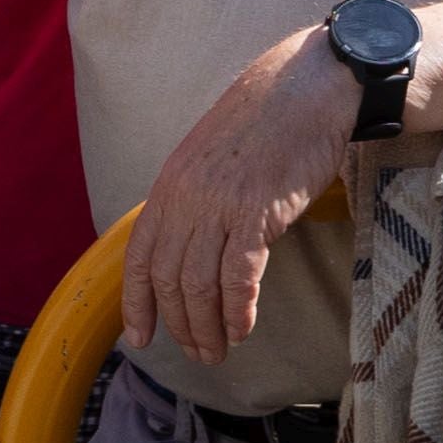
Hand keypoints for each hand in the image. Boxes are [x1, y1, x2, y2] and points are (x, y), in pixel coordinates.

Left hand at [120, 27, 355, 373]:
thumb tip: (187, 245)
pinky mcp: (259, 210)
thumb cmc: (265, 126)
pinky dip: (237, 308)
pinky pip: (239, 273)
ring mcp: (221, 203)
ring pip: (199, 282)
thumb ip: (194, 199)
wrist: (306, 87)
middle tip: (196, 354)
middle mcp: (186, 197)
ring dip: (207, 326)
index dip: (136, 302)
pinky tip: (242, 329)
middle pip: (168, 277)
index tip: (140, 338)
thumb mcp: (211, 160)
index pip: (139, 256)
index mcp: (168, 186)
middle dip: (178, 324)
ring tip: (217, 351)